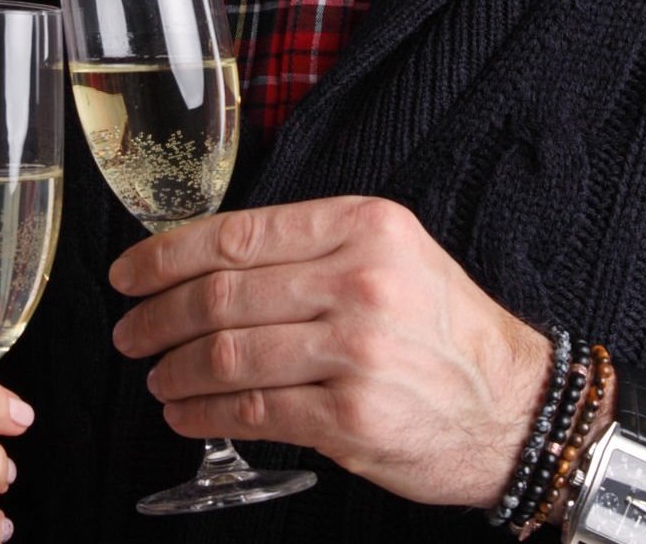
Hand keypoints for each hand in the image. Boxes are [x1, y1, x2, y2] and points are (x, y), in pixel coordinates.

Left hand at [109, 196, 548, 507]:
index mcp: (364, 227)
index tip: (130, 274)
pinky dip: (205, 414)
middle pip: (222, 296)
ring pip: (228, 355)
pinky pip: (251, 411)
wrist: (515, 410)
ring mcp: (354, 352)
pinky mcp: (349, 417)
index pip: (238, 235)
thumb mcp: (395, 257)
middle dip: (158, 317)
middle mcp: (360, 282)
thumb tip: (208, 263)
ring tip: (157, 377)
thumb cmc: (448, 334)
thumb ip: (312, 250)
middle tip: (130, 332)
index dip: (166, 257)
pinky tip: (188, 413)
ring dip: (176, 370)